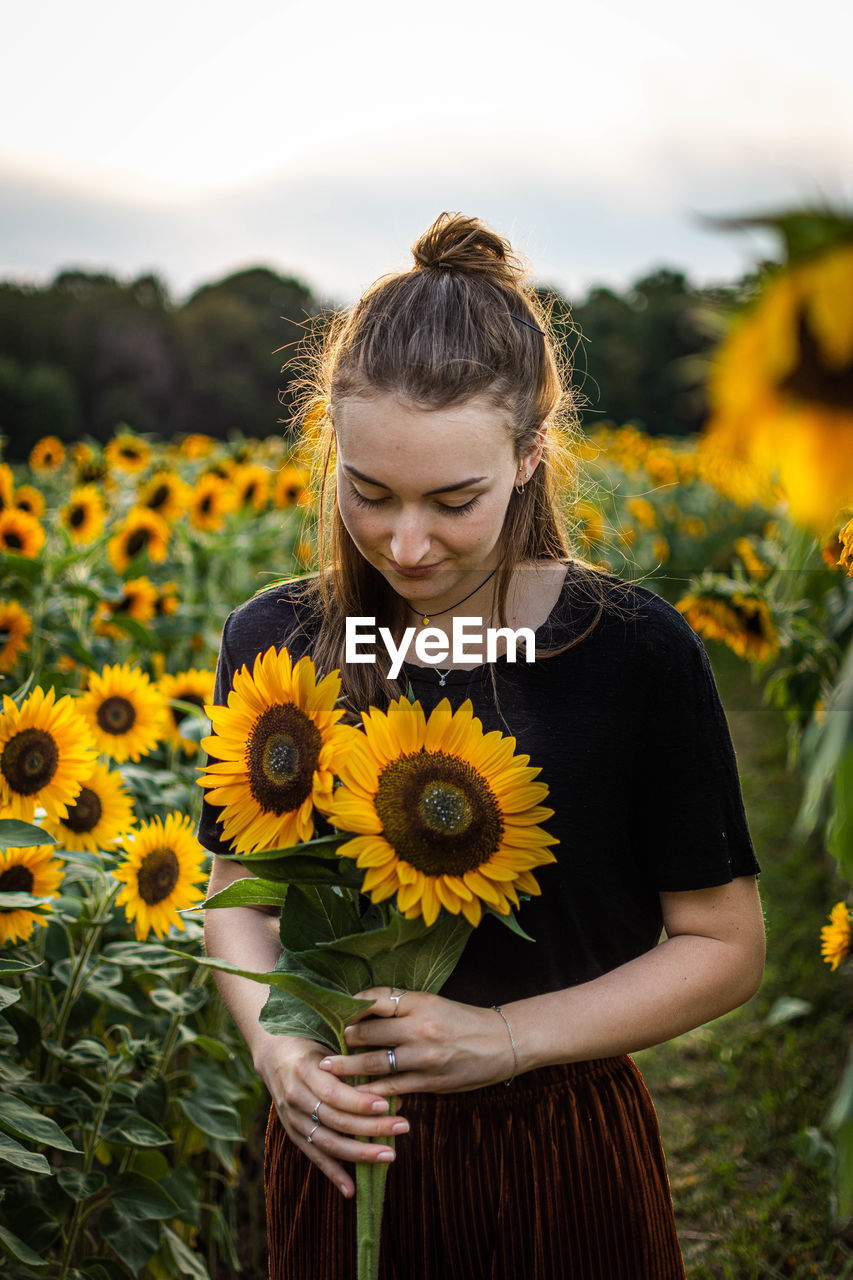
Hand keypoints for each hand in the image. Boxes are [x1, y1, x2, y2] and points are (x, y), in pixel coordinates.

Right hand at [253, 1035, 410, 1198]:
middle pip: (336, 1120)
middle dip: (371, 1127)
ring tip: (390, 1155)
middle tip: (403, 1126)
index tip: (387, 1105)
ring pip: (327, 1142)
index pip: (334, 1093)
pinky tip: (351, 1190)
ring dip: (360, 1153)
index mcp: (304, 1070)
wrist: (274, 1052)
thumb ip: (356, 1060)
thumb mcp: (329, 1041)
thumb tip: (393, 1082)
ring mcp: (292, 1118)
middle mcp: (296, 1097)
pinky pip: (314, 1156)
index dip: (359, 1102)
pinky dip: (332, 1174)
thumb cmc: (312, 1043)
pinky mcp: (293, 1133)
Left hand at [319, 988, 515, 1096]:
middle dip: (343, 1037)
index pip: (376, 999)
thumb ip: (402, 1005)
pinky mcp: (429, 1082)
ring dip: (347, 1066)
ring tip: (326, 1068)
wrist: (501, 1043)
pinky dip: (371, 1092)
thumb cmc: (463, 1020)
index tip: (332, 1010)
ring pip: (374, 1063)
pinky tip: (354, 1094)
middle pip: (368, 1031)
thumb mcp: (434, 1003)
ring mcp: (424, 1057)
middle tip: (322, 1041)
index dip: (350, 1006)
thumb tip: (364, 1008)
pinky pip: (392, 1088)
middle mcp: (419, 1028)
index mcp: (420, 1003)